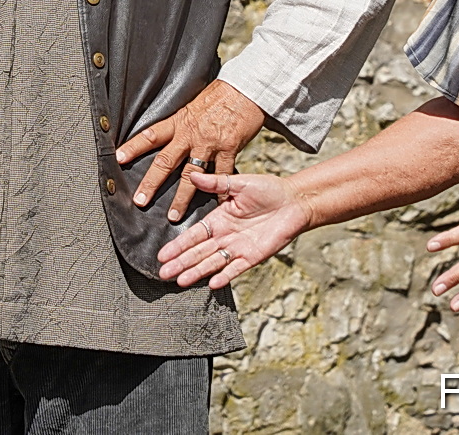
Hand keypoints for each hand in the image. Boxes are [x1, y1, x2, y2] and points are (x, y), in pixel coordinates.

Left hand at [115, 79, 266, 221]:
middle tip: (139, 201)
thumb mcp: (193, 104)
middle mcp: (191, 134)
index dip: (133, 147)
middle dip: (151, 182)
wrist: (245, 89)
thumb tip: (170, 131)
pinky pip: (223, 175)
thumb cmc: (220, 94)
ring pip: (191, 175)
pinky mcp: (228, 149)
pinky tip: (216, 206)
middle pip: (166, 161)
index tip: (118, 158)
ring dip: (181, 198)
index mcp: (180, 122)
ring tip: (173, 216)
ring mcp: (209, 143)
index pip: (151, 135)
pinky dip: (220, 192)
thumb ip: (182, 121)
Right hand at [155, 172, 311, 287]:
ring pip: (213, 263)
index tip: (163, 254)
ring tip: (180, 281)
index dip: (178, 244)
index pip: (194, 234)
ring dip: (197, 272)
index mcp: (219, 218)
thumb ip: (216, 183)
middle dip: (181, 262)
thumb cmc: (269, 190)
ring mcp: (238, 248)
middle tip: (163, 274)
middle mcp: (225, 235)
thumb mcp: (240, 183)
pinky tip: (212, 284)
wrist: (295, 201)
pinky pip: (236, 269)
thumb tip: (193, 175)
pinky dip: (225, 276)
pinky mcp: (254, 256)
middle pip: (199, 252)